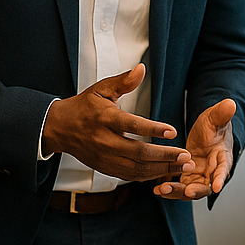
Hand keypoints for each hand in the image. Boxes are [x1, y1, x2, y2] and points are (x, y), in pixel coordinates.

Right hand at [41, 65, 194, 181]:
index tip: (172, 131)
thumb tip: (141, 68)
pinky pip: (130, 176)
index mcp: (105, 119)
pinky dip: (149, 176)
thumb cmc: (84, 107)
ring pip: (137, 168)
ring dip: (162, 169)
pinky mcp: (105, 168)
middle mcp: (105, 140)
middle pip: (138, 152)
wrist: (59, 128)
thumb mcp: (101, 89)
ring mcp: (105, 157)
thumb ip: (123, 81)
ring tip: (182, 167)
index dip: (152, 129)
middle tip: (186, 157)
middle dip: (164, 156)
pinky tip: (166, 172)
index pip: (131, 125)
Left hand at [154, 98, 236, 199]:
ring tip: (162, 189)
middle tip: (186, 191)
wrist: (205, 132)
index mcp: (222, 158)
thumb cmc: (213, 126)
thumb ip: (221, 114)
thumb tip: (230, 104)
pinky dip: (169, 189)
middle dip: (195, 190)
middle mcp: (211, 171)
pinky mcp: (186, 177)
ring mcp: (198, 176)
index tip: (215, 186)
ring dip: (177, 191)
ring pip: (189, 189)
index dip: (220, 178)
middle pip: (205, 186)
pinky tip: (156, 188)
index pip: (223, 169)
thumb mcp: (214, 118)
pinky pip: (178, 186)